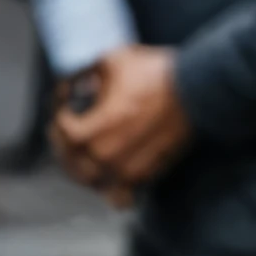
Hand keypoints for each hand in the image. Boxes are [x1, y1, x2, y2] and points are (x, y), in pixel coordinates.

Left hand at [51, 46, 191, 200]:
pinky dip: (108, 189)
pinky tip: (103, 172)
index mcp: (105, 124)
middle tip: (63, 130)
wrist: (196, 91)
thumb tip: (71, 84)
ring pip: (94, 184)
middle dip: (63, 146)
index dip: (58, 118)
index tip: (64, 105)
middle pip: (73, 165)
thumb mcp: (111, 60)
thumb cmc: (155, 74)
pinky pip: (121, 194)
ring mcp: (133, 167)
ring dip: (81, 169)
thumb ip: (85, 74)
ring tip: (79, 152)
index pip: (66, 134)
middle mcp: (116, 152)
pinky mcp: (150, 173)